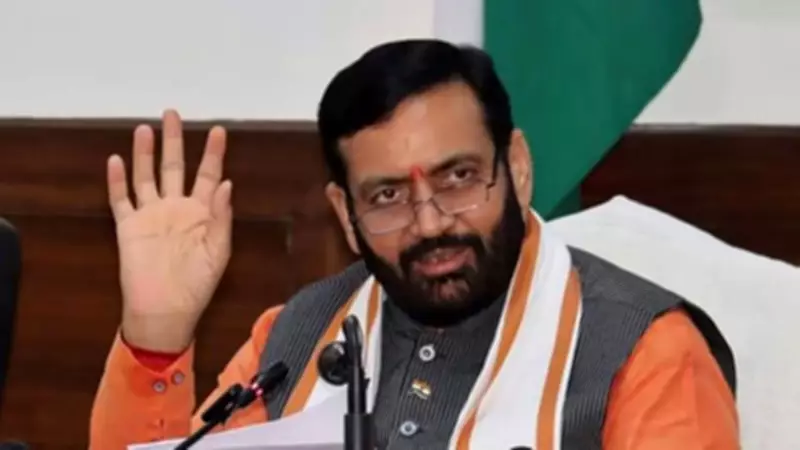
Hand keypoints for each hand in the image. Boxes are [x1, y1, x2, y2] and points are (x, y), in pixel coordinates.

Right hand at [106, 110, 231, 351]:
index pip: (208, 175)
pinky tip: (117, 160)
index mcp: (201, 213)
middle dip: (175, 141)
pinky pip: (121, 199)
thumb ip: (221, 216)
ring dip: (145, 153)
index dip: (213, 153)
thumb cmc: (196, 284)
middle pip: (174, 167)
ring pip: (146, 177)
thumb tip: (227, 183)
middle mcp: (175, 208)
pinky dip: (117, 181)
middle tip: (173, 114)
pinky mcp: (129, 227)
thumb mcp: (218, 250)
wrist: (165, 310)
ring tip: (145, 129)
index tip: (219, 130)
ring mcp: (151, 215)